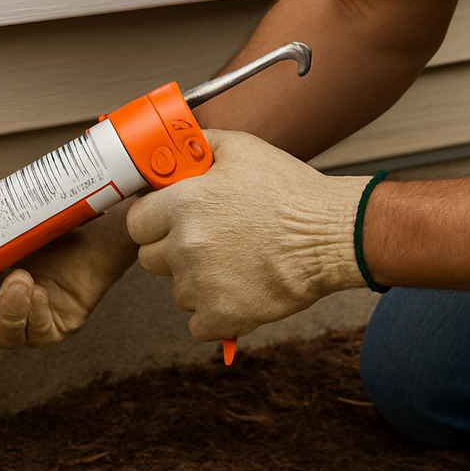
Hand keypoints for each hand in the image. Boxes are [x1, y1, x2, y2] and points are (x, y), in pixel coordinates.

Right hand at [0, 198, 138, 347]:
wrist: (90, 228)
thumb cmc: (42, 228)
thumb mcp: (4, 228)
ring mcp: (25, 326)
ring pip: (6, 336)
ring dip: (9, 310)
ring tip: (21, 278)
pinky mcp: (53, 330)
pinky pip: (37, 333)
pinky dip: (35, 313)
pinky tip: (39, 291)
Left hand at [127, 129, 372, 340]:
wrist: (333, 235)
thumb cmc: (291, 192)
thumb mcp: (241, 149)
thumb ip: (197, 146)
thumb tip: (172, 148)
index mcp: (184, 203)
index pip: (136, 222)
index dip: (153, 221)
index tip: (169, 222)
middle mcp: (186, 245)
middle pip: (150, 259)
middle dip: (171, 251)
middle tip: (207, 241)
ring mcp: (202, 284)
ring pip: (177, 291)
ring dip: (196, 282)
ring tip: (233, 263)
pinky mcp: (223, 316)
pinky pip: (198, 324)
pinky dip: (214, 313)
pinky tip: (237, 291)